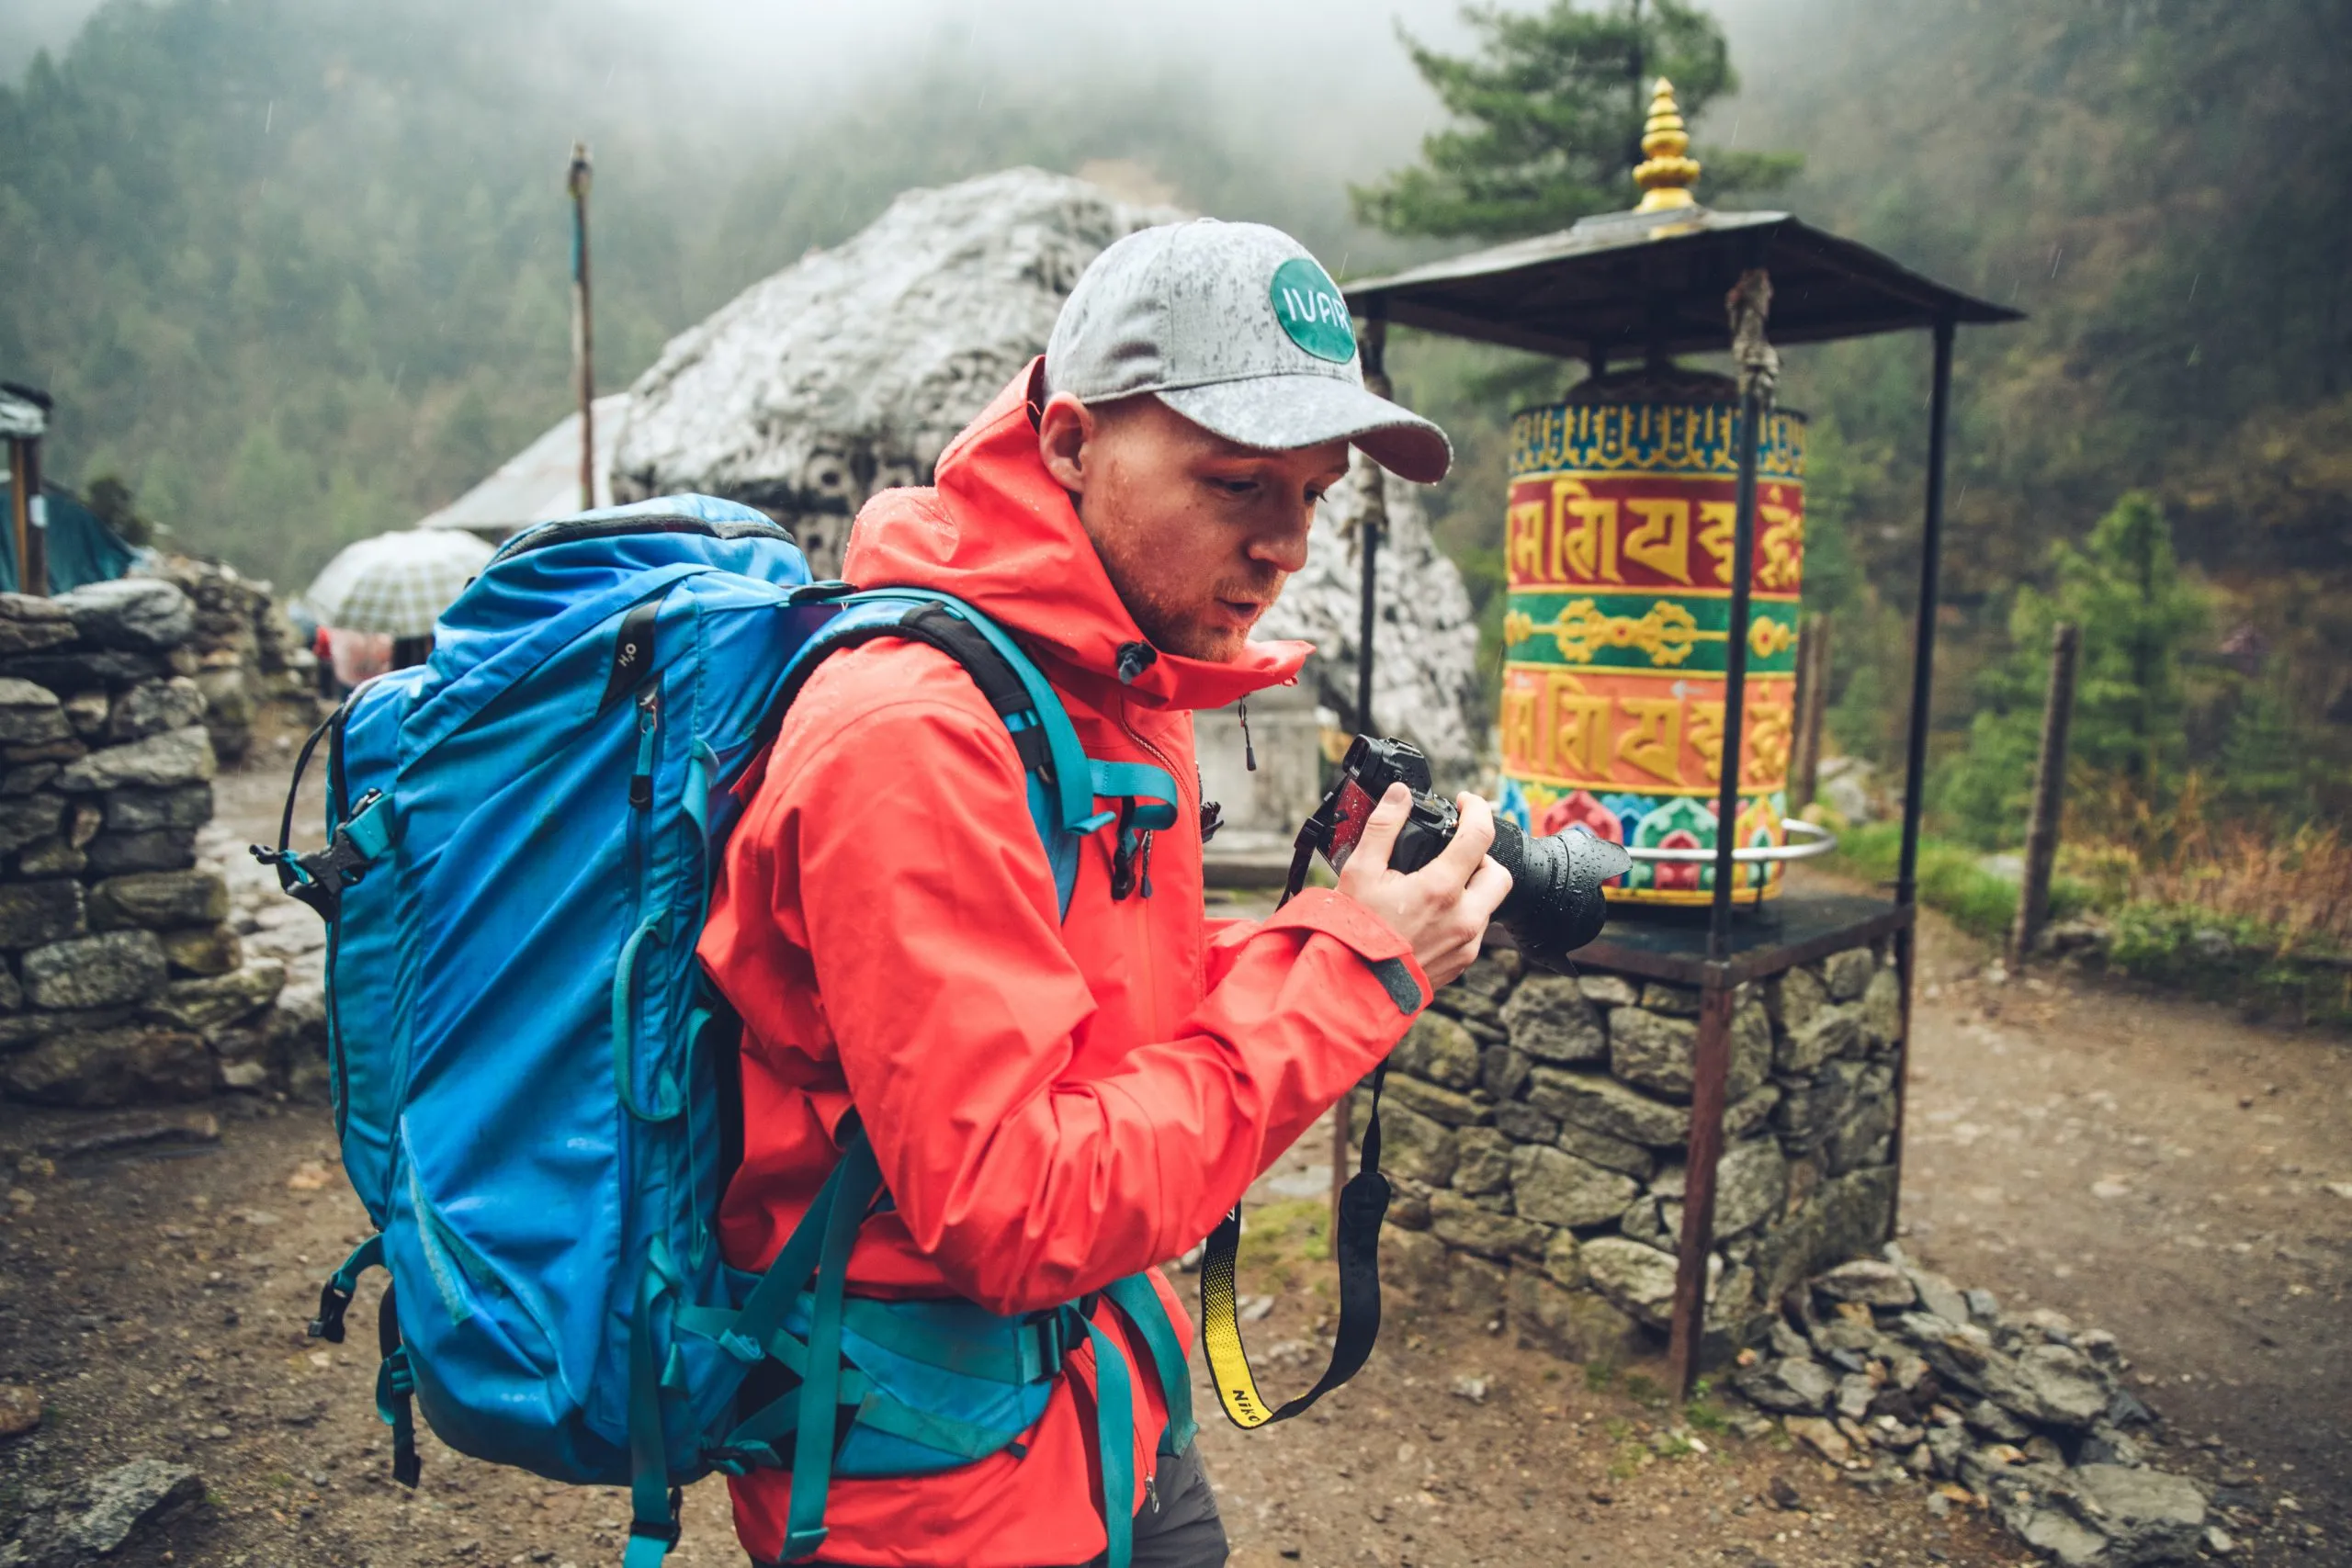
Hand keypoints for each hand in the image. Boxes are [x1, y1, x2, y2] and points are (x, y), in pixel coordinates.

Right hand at [1336, 784, 1511, 990]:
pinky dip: (1462, 914)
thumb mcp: (1360, 871)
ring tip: (1436, 885)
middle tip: (1455, 852)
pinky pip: (1475, 930)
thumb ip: (1383, 826)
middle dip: (1483, 857)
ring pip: (1488, 904)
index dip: (1476, 810)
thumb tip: (1400, 795)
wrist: (1354, 988)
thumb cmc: (1355, 932)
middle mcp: (1464, 917)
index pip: (1480, 835)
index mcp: (1441, 889)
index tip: (1466, 803)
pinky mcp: (1462, 963)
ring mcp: (1466, 944)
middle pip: (1499, 873)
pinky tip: (1431, 915)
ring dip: (1471, 888)